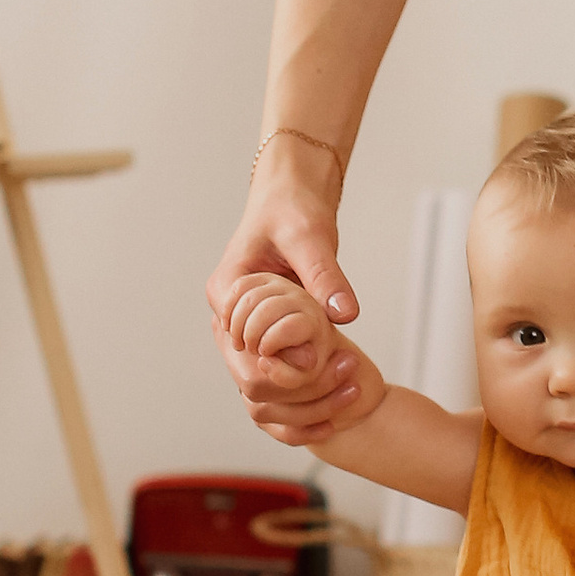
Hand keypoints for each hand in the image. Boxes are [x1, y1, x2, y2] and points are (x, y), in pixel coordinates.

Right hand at [207, 158, 365, 440]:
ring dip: (302, 382)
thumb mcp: (311, 239)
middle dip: (294, 380)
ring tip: (347, 381)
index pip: (242, 346)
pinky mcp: (268, 326)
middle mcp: (230, 312)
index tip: (320, 362)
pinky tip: (340, 377)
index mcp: (227, 289)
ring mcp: (247, 322)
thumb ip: (326, 277)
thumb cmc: (293, 206)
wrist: (295, 193)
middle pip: (250, 369)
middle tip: (344, 372)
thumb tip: (346, 316)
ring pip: (265, 373)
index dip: (279, 362)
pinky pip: (280, 362)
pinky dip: (307, 373)